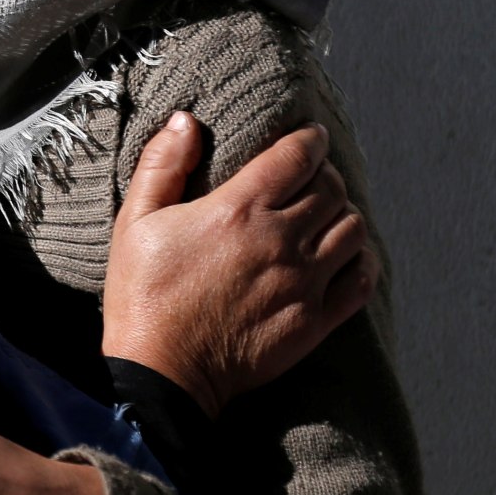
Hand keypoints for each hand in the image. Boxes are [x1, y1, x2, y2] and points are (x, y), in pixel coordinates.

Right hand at [101, 113, 377, 418]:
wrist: (162, 372)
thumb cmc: (143, 295)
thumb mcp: (135, 221)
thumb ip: (161, 165)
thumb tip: (185, 121)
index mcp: (238, 211)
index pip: (296, 157)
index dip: (308, 140)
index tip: (308, 136)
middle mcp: (279, 241)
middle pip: (331, 189)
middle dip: (324, 173)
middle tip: (310, 175)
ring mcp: (303, 283)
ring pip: (352, 229)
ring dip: (342, 213)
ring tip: (324, 214)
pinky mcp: (314, 321)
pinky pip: (360, 280)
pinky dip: (360, 260)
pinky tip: (343, 256)